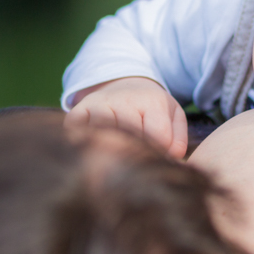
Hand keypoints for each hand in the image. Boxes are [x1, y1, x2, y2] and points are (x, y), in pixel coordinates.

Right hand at [64, 76, 187, 158]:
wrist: (122, 85)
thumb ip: (177, 138)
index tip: (159, 161)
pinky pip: (79, 139)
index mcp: (151, 102)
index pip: (158, 137)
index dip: (160, 155)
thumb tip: (172, 157)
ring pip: (106, 142)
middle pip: (130, 141)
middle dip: (137, 158)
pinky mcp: (77, 114)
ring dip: (113, 156)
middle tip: (138, 168)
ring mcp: (97, 107)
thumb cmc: (151, 107)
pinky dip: (88, 150)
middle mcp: (122, 101)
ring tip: (119, 161)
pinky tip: (99, 153)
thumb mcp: (172, 115)